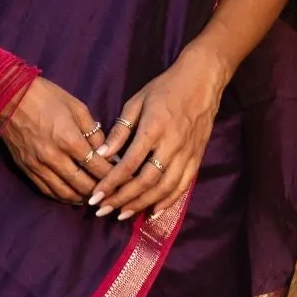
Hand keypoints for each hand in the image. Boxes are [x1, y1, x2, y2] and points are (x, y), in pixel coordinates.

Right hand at [0, 75, 112, 202]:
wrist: (8, 97)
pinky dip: (63, 197)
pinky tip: (74, 196)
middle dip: (101, 190)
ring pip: (66, 193)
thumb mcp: (76, 107)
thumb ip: (93, 131)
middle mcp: (55, 158)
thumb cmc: (46, 96)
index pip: (98, 167)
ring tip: (95, 197)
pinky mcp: (27, 170)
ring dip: (83, 198)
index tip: (123, 177)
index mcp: (70, 140)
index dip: (113, 175)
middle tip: (113, 191)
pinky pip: (48, 191)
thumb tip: (105, 150)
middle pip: (84, 185)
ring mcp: (39, 166)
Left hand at [91, 43, 226, 224]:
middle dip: (122, 199)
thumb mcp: (136, 102)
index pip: (129, 163)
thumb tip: (101, 154)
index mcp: (154, 128)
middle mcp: (172, 144)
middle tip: (103, 211)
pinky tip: (153, 212)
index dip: (111, 183)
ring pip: (164, 188)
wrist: (202, 81)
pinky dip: (168, 202)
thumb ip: (120, 130)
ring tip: (122, 215)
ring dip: (142, 205)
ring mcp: (187, 153)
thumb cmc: (164, 88)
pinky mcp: (197, 158)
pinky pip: (183, 186)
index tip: (95, 196)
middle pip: (146, 181)